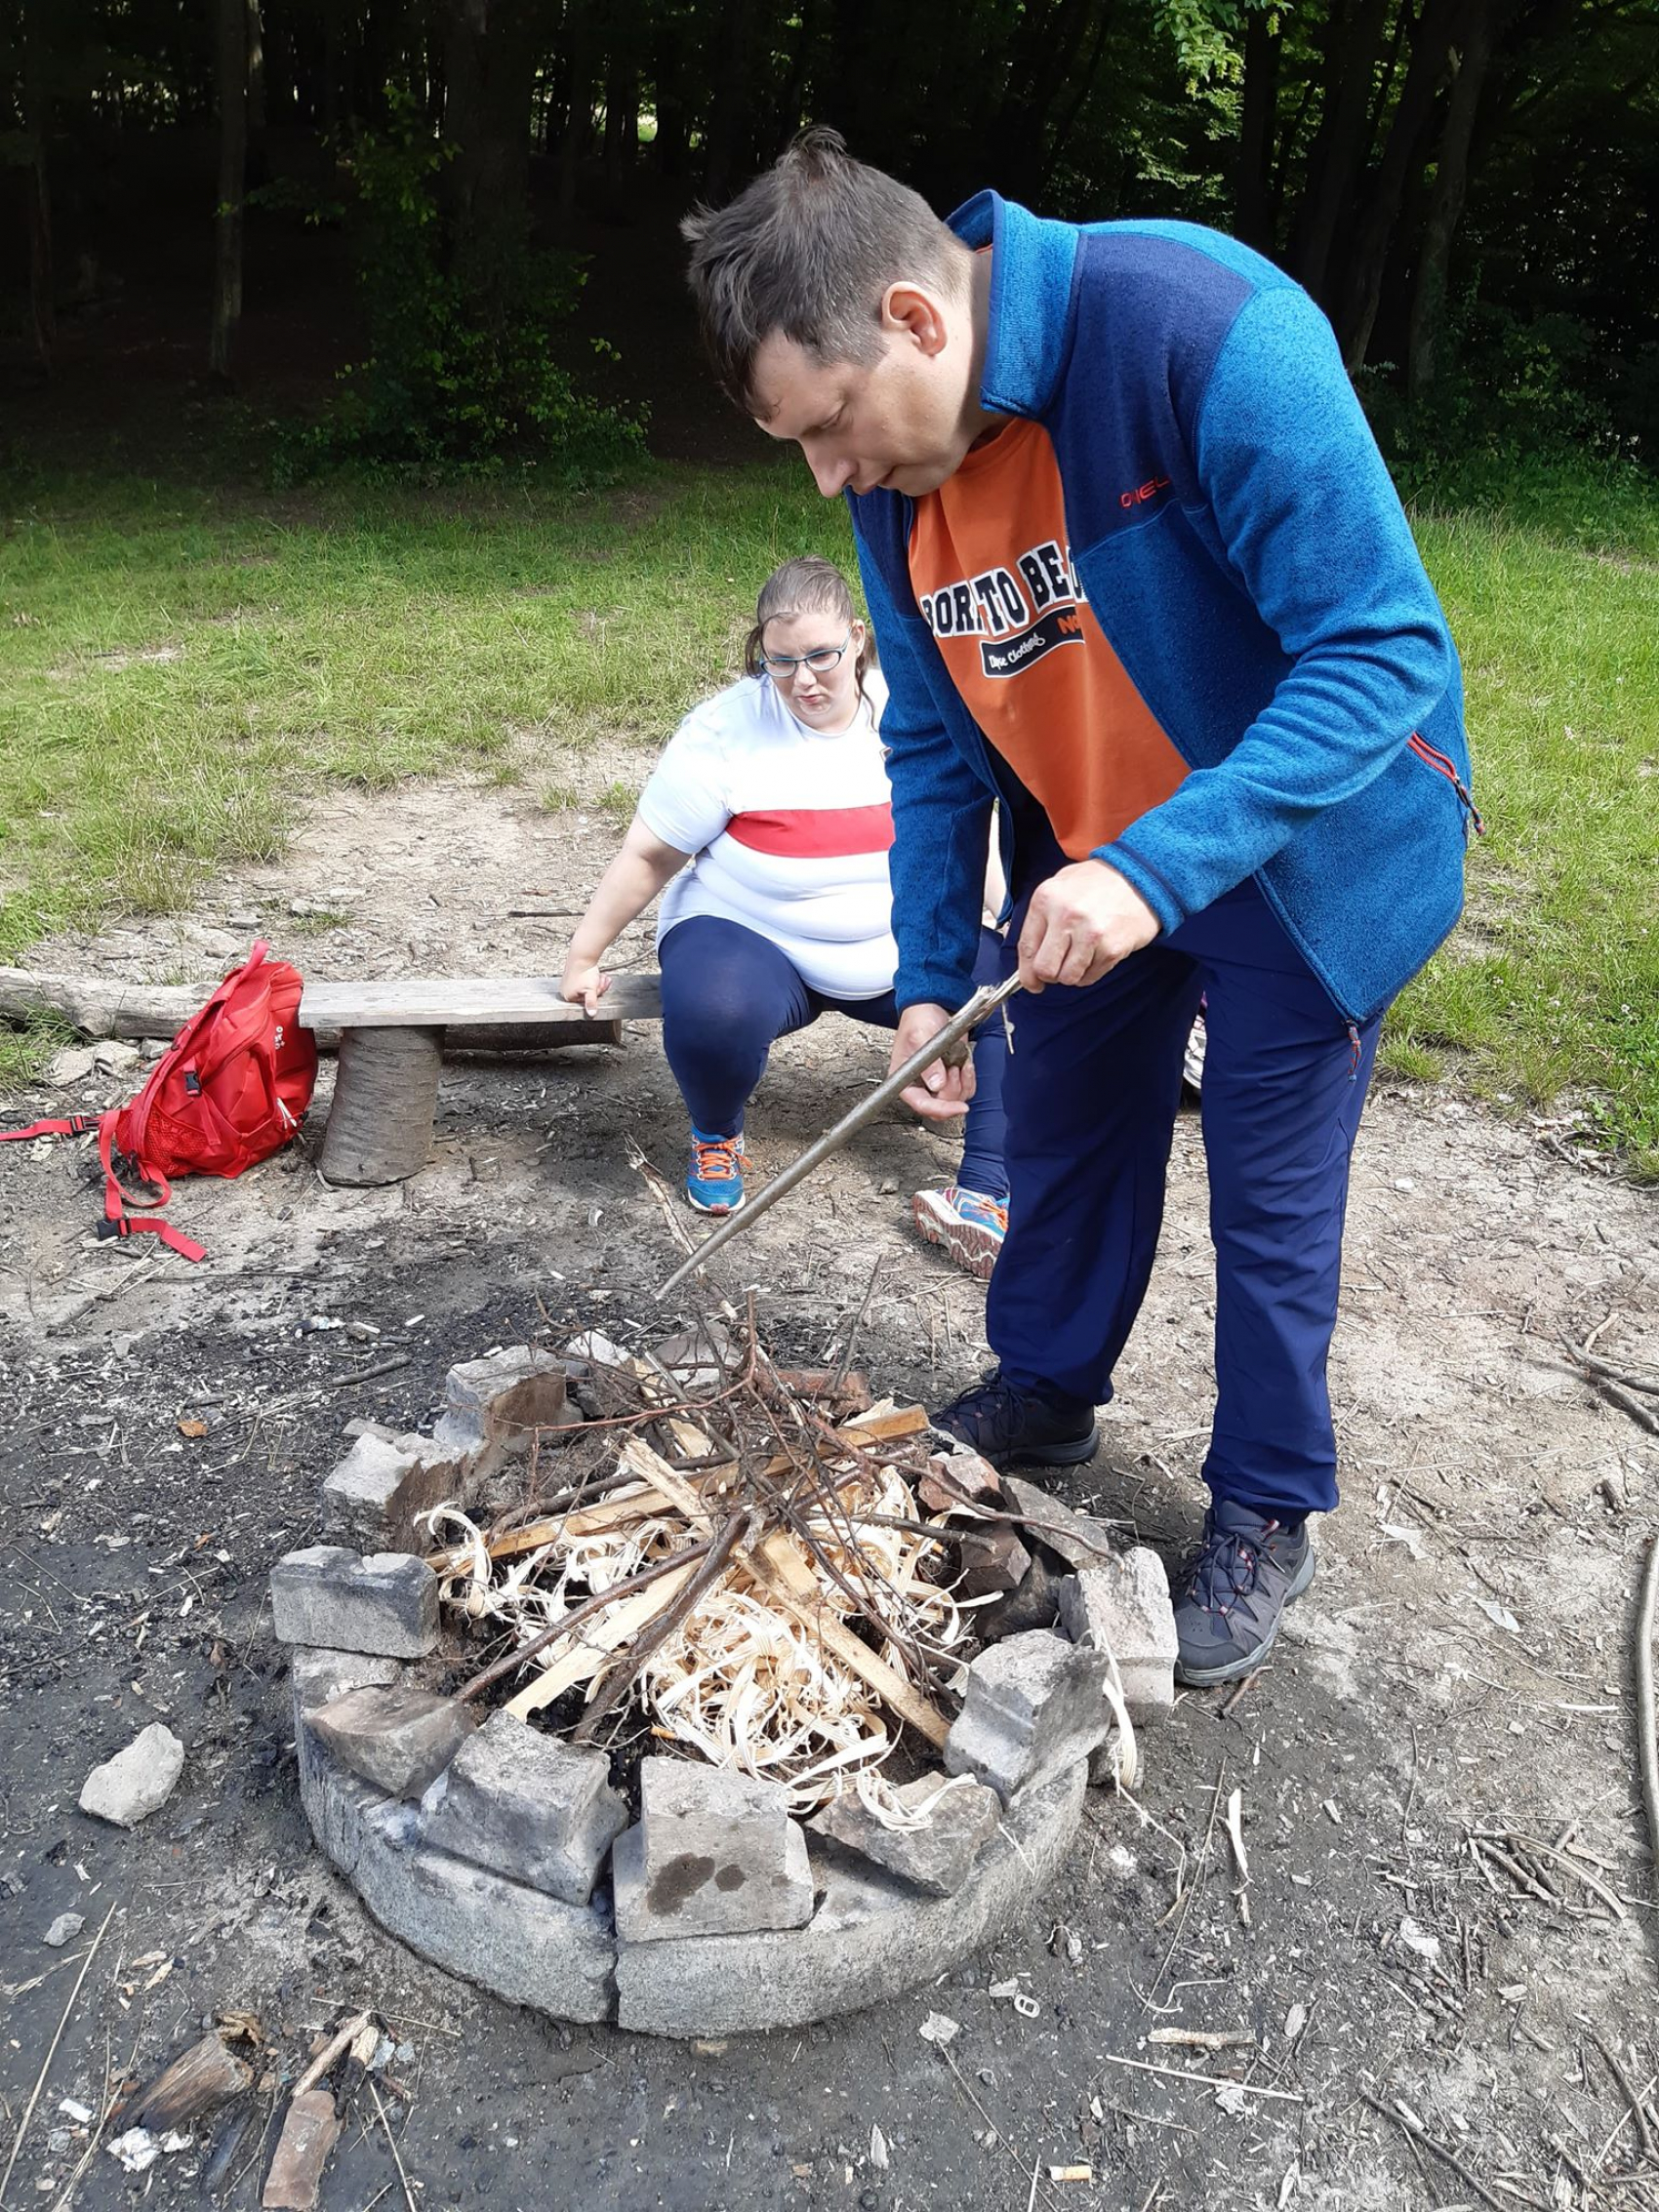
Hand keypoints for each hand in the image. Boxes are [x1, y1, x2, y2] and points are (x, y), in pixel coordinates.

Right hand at [560, 954, 611, 1016]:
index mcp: (568, 996)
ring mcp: (568, 983)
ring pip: (588, 987)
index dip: (596, 994)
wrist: (583, 955)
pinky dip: (592, 978)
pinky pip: (585, 980)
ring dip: (597, 982)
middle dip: (597, 987)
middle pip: (587, 994)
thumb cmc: (585, 972)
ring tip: (600, 976)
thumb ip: (591, 1003)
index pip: (587, 1001)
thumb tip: (591, 1014)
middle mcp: (566, 990)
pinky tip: (596, 974)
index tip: (598, 987)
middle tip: (600, 980)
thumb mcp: (591, 990)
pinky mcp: (572, 975)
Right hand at [888, 1002, 974, 1121]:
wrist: (934, 1007)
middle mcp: (920, 1084)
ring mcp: (938, 1081)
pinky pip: (966, 1089)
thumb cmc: (919, 1020)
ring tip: (957, 1062)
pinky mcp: (952, 1076)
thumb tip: (936, 1085)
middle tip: (953, 1068)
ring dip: (962, 1082)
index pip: (920, 1104)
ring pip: (955, 1099)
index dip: (939, 1109)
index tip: (957, 1107)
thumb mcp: (920, 1037)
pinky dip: (970, 1078)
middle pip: (940, 1106)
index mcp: (904, 1079)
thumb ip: (929, 1064)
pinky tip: (964, 1063)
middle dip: (952, 1090)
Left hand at [1017, 860, 1159, 991]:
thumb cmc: (1099, 883)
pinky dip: (1091, 972)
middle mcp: (1065, 916)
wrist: (1143, 876)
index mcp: (1047, 899)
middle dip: (1049, 976)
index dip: (1026, 973)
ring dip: (1072, 974)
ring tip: (1082, 956)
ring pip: (1068, 978)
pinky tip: (1098, 953)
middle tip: (1059, 969)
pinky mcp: (1111, 948)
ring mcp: (1089, 934)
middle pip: (1044, 969)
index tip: (1031, 983)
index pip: (1026, 948)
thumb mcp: (1062, 885)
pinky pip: (1090, 977)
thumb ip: (1042, 916)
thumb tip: (1027, 957)